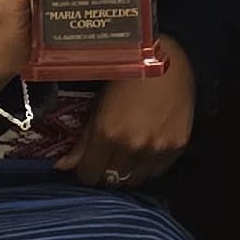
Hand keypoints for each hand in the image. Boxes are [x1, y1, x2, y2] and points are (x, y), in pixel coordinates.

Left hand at [63, 47, 194, 186]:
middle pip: (112, 180)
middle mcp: (133, 146)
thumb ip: (82, 141)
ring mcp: (158, 147)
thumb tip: (62, 166)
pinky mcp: (178, 145)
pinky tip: (146, 151)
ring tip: (127, 155)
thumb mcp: (98, 105)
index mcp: (108, 133)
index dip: (86, 171)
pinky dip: (149, 166)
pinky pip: (158, 171)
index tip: (88, 164)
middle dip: (106, 171)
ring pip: (136, 180)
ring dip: (128, 171)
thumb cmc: (126, 76)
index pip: (89, 175)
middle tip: (107, 158)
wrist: (164, 60)